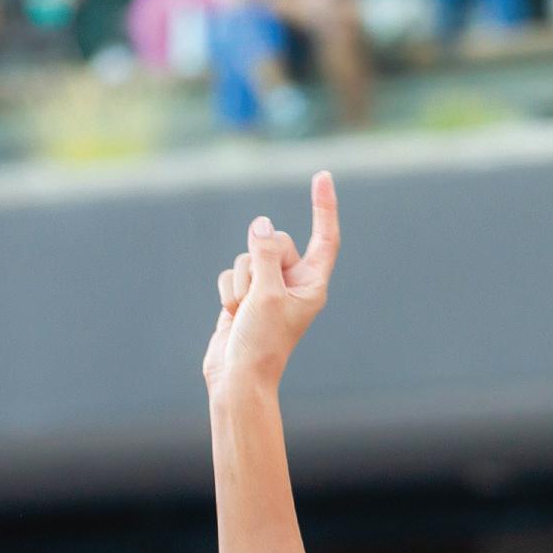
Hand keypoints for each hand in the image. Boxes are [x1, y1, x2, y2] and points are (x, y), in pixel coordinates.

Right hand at [204, 169, 340, 392]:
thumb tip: (262, 224)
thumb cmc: (262, 342)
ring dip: (241, 283)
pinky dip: (228, 292)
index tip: (322, 175)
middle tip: (259, 295)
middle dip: (259, 261)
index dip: (324, 207)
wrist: (238, 376)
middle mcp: (293, 283)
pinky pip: (231, 272)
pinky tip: (233, 316)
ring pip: (248, 256)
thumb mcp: (267, 294)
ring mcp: (268, 288)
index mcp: (312, 285)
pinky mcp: (245, 294)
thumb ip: (266, 254)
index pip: (324, 239)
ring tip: (246, 312)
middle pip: (276, 241)